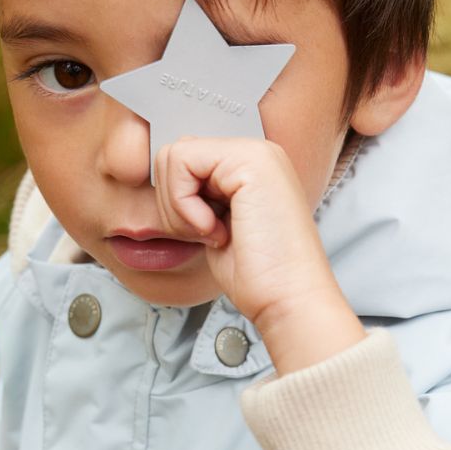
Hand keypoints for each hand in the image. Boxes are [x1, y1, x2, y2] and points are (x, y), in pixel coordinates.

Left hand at [154, 137, 365, 372]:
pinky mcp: (250, 160)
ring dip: (179, 206)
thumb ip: (196, 196)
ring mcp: (255, 152)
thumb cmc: (257, 275)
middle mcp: (255, 152)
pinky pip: (183, 163)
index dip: (177, 202)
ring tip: (214, 232)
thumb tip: (162, 182)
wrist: (288, 297)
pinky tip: (215, 230)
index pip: (184, 161)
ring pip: (174, 155)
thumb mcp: (215, 226)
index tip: (206, 233)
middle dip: (173, 202)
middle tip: (206, 233)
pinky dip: (185, 204)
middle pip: (175, 154)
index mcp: (250, 166)